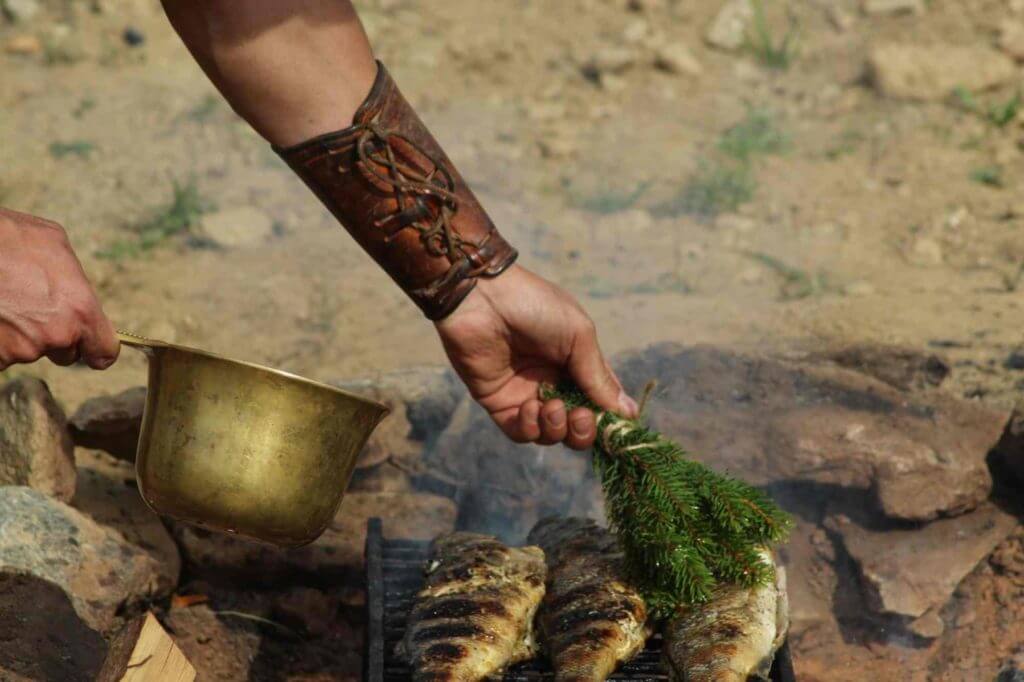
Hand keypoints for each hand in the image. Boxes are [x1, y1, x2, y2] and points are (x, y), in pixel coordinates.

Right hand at [0, 207, 118, 369]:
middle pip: (66, 353)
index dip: (96, 349)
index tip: (89, 347)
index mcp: (80, 310)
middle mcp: (56, 335)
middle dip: (53, 337)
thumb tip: (76, 290)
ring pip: (29, 352)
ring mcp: (22, 350)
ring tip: (6, 303)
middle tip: (32, 310)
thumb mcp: (53, 244)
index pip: (103, 353)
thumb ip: (73, 277)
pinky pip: (3, 356)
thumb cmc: (7, 239)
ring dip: (21, 336)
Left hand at [434, 264, 637, 448]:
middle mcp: (554, 382)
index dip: (610, 418)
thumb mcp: (578, 336)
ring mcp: (526, 394)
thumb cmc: (534, 305)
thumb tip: (628, 414)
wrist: (482, 298)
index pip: (600, 402)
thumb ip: (599, 378)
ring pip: (551, 434)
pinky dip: (530, 428)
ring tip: (552, 405)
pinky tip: (530, 407)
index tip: (618, 425)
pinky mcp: (498, 403)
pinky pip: (520, 432)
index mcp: (577, 363)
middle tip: (581, 416)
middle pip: (577, 426)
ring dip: (557, 428)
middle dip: (584, 430)